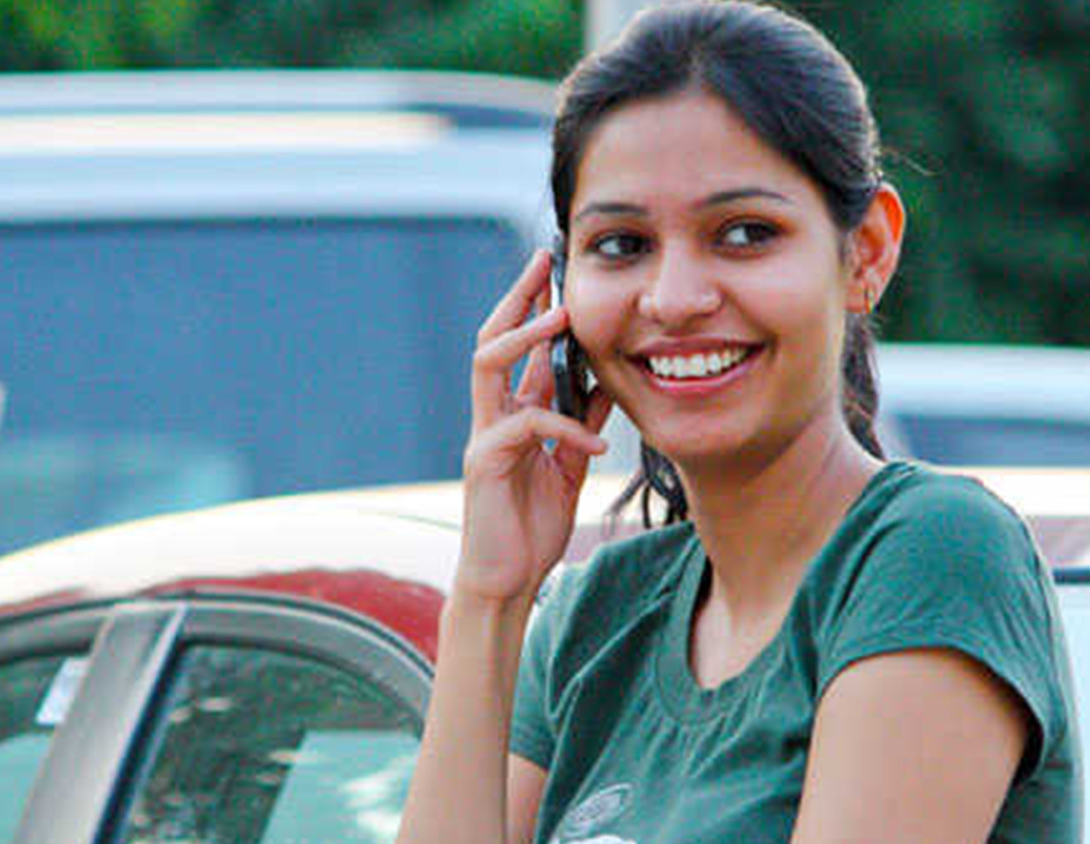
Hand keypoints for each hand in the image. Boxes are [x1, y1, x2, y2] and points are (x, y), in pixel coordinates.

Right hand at [457, 250, 613, 604]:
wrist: (506, 580)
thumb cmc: (531, 528)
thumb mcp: (569, 468)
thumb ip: (579, 426)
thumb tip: (606, 387)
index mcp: (512, 415)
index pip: (518, 348)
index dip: (534, 308)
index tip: (555, 273)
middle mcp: (492, 417)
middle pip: (492, 339)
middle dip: (518, 298)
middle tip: (543, 262)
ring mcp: (483, 436)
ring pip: (488, 364)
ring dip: (524, 335)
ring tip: (559, 315)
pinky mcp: (484, 462)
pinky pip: (524, 425)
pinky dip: (564, 426)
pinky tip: (595, 441)